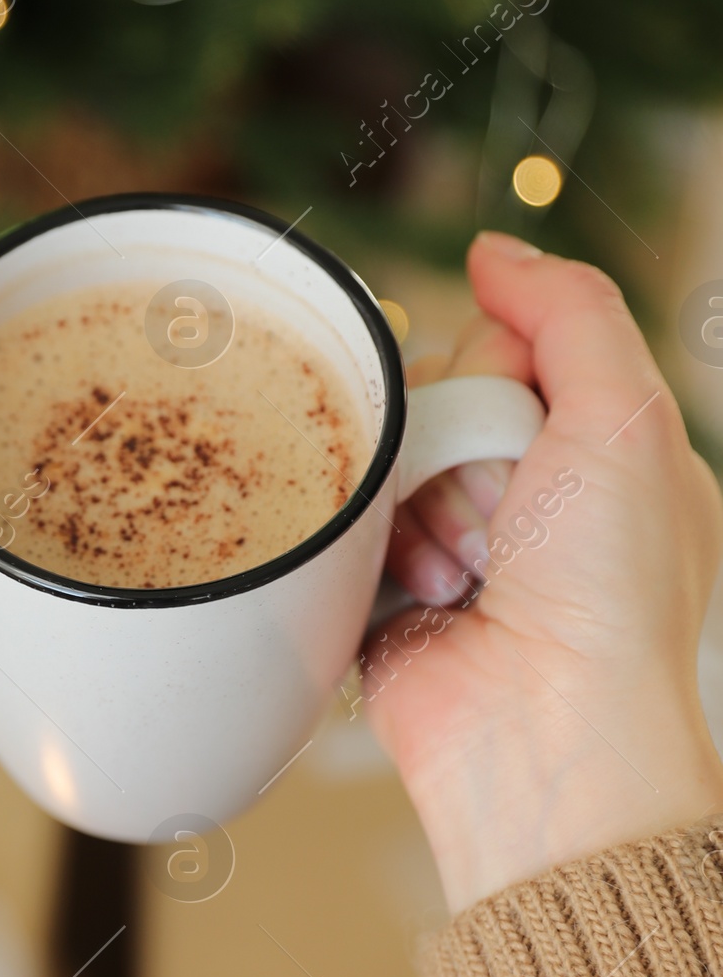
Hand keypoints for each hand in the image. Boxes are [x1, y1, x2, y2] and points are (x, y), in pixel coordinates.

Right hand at [365, 232, 722, 911]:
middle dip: (460, 439)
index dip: (502, 362)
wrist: (543, 730)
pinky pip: (349, 518)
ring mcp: (456, 539)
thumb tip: (494, 246)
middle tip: (503, 508)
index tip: (526, 415)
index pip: (512, 338)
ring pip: (388, 451)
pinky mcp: (389, 587)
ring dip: (423, 503)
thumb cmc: (610, 597)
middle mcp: (531, 489)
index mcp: (601, 447)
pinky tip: (425, 590)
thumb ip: (570, 308)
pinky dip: (379, 548)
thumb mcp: (627, 417)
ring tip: (464, 566)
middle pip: (440, 388)